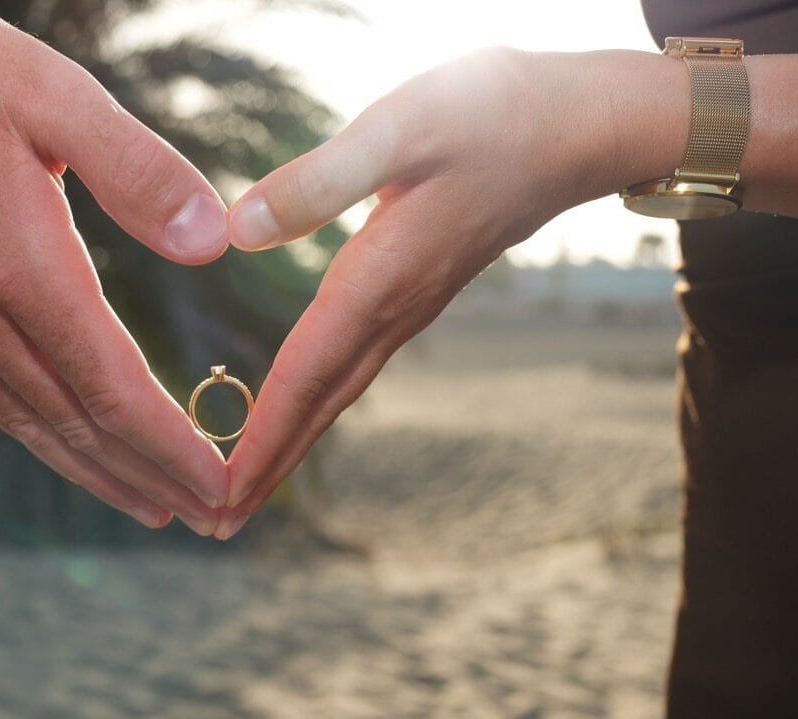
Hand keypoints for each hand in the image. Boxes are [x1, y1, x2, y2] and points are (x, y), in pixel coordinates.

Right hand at [0, 0, 233, 533]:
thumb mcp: (57, 95)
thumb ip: (139, 171)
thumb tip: (213, 244)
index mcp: (20, 265)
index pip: (112, 387)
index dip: (172, 447)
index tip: (222, 485)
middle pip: (77, 425)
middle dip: (150, 479)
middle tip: (211, 518)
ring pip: (33, 425)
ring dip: (99, 474)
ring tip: (153, 507)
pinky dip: (46, 440)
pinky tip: (73, 451)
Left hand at [215, 48, 687, 537]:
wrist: (580, 125)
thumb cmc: (493, 114)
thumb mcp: (399, 129)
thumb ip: (317, 182)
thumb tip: (238, 233)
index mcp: (378, 279)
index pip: (303, 377)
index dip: (258, 439)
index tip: (219, 497)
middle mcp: (394, 308)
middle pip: (319, 405)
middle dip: (268, 467)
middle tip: (217, 524)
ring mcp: (409, 304)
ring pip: (338, 389)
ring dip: (291, 440)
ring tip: (247, 485)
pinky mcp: (416, 286)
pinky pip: (354, 361)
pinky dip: (316, 398)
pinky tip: (301, 404)